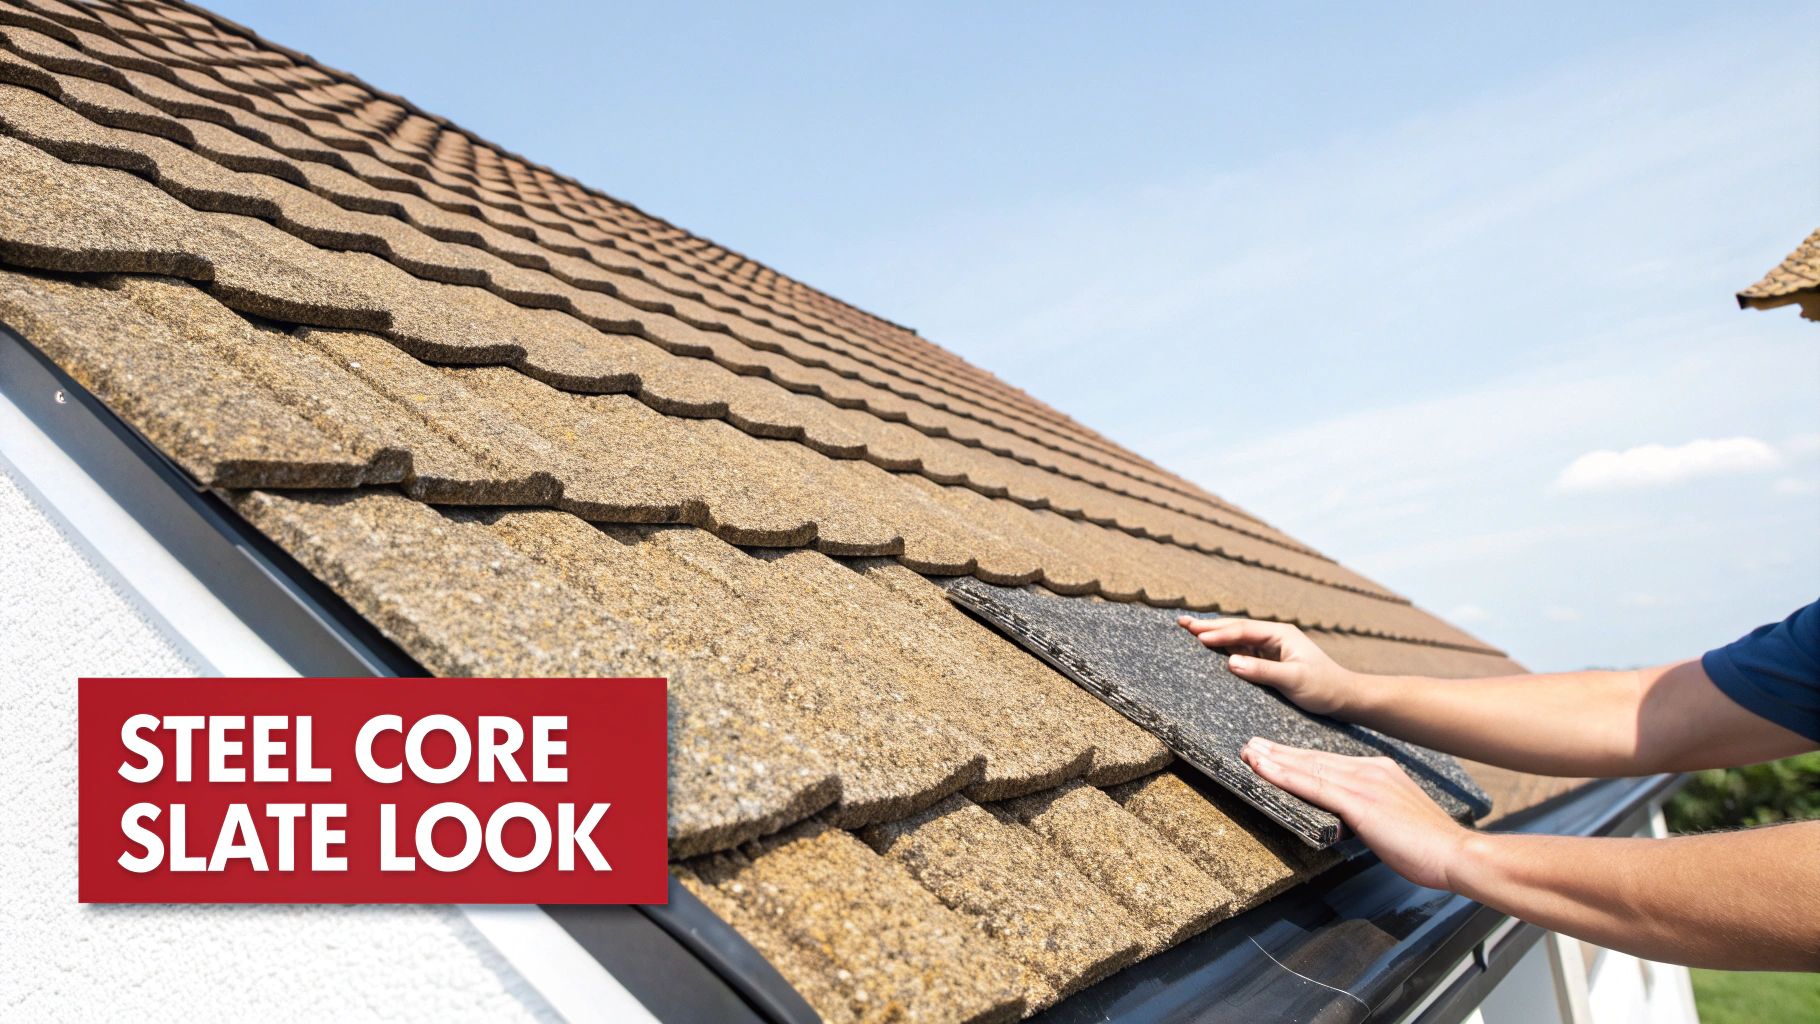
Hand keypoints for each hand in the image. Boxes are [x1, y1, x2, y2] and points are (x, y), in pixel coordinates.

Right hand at [1178, 616, 1358, 715]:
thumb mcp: (1293, 680)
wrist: (1344, 698)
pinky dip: (1224, 648)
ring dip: (1214, 634)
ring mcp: (1271, 648)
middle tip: (1182, 622)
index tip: (1196, 636)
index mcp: (1280, 634)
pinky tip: (1210, 647)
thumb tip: (1230, 662)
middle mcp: (1274, 636)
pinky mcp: (1270, 661)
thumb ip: (1262, 671)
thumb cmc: (1323, 688)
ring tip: (1189, 630)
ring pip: (1237, 638)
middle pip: (1236, 628)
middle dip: (1209, 626)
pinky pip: (1242, 651)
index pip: (1243, 631)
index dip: (1218, 633)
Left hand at [1241, 737, 1472, 890]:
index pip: (1329, 762)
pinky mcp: (1360, 802)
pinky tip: (1264, 770)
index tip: (1274, 752)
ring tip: (1248, 754)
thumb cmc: (1428, 846)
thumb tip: (1348, 818)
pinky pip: (1314, 786)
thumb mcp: (1394, 819)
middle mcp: (1371, 770)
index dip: (1298, 757)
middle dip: (1280, 752)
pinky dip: (1285, 776)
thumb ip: (1370, 811)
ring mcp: (1365, 783)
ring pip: (1309, 768)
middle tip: (1250, 746)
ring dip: (1274, 760)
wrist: (1455, 854)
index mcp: (1381, 770)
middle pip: (1314, 759)